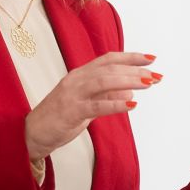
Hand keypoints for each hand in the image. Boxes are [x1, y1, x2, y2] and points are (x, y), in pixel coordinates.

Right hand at [25, 52, 157, 161]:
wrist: (33, 133)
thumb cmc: (61, 116)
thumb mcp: (87, 102)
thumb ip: (106, 94)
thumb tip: (131, 89)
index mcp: (80, 74)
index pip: (108, 59)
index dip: (130, 57)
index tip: (151, 59)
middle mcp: (76, 79)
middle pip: (109, 68)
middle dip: (135, 70)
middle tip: (156, 76)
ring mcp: (72, 94)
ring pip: (104, 81)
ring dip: (129, 81)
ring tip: (149, 84)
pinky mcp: (71, 111)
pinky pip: (96, 105)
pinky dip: (116, 103)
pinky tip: (132, 104)